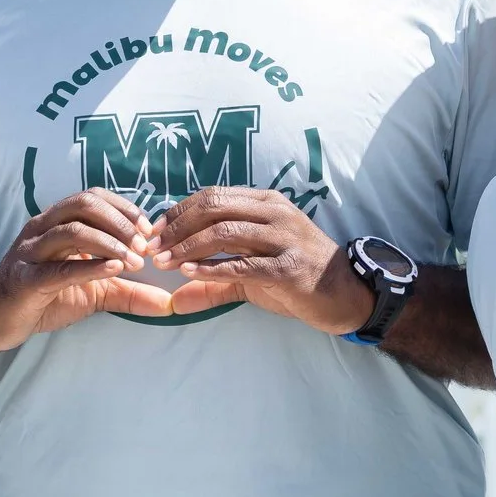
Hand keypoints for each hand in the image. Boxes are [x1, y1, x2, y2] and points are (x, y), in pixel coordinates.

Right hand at [0, 190, 169, 353]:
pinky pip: (59, 268)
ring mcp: (30, 252)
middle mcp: (42, 229)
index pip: (93, 197)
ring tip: (134, 261)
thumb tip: (169, 302)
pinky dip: (89, 267)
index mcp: (56, 222)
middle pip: (83, 204)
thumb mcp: (93, 293)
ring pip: (72, 231)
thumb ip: (129, 292)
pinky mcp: (25, 280)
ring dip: (109, 243)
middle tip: (145, 246)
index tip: (150, 230)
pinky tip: (114, 269)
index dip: (124, 209)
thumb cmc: (43, 298)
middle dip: (120, 222)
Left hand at [148, 187, 372, 330]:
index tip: (154, 231)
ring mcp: (284, 239)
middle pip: (214, 208)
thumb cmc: (296, 277)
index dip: (178, 212)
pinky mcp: (289, 268)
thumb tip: (174, 300)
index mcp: (265, 203)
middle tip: (152, 247)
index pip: (212, 196)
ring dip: (188, 247)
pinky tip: (190, 273)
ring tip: (164, 261)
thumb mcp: (252, 274)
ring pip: (226, 232)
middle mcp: (275, 214)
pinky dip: (213, 268)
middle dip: (177, 226)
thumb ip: (213, 282)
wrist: (343, 294)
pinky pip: (244, 265)